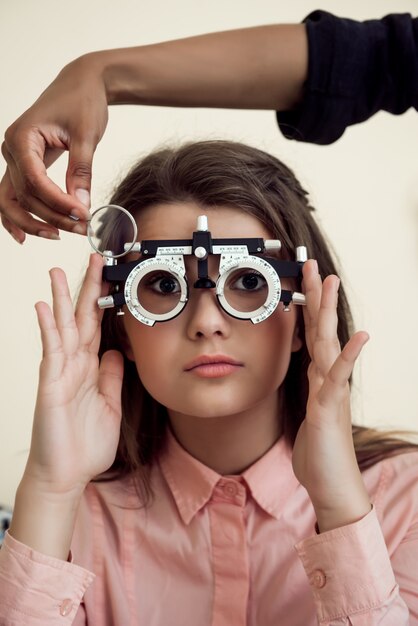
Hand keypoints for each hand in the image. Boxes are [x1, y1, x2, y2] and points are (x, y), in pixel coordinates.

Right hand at [0, 54, 107, 242]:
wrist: (82, 84)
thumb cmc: (82, 102)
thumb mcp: (86, 136)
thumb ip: (81, 171)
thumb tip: (81, 205)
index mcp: (22, 137)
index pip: (35, 180)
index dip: (57, 202)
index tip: (81, 215)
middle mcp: (11, 149)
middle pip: (24, 195)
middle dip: (52, 216)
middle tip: (81, 228)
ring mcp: (14, 158)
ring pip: (14, 200)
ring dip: (35, 221)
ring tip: (60, 235)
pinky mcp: (23, 165)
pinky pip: (14, 195)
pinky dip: (18, 216)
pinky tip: (26, 236)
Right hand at [24, 252, 123, 497]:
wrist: (67, 475)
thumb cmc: (86, 443)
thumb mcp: (110, 404)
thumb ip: (112, 376)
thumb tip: (116, 352)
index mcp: (90, 368)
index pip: (98, 326)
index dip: (104, 301)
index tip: (110, 276)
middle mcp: (75, 365)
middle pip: (82, 318)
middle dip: (88, 288)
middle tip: (93, 258)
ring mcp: (61, 372)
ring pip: (64, 328)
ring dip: (62, 299)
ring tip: (58, 271)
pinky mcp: (50, 384)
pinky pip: (51, 351)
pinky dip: (48, 328)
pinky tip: (44, 307)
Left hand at [292, 260, 370, 530]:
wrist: (331, 485)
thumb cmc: (320, 451)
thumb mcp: (311, 412)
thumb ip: (313, 389)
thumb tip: (311, 371)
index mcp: (319, 378)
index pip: (313, 334)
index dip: (309, 307)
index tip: (304, 280)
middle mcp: (327, 378)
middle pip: (321, 329)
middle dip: (316, 296)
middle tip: (313, 265)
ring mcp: (331, 390)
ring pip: (328, 343)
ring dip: (328, 312)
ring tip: (331, 282)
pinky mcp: (330, 407)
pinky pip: (339, 377)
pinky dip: (349, 356)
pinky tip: (360, 336)